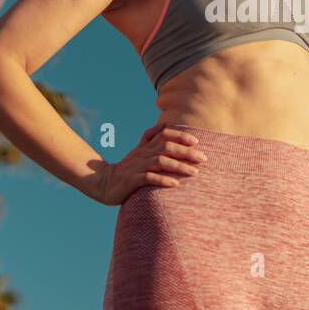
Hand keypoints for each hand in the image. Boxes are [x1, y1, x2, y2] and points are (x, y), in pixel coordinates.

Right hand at [91, 123, 208, 205]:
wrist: (105, 183)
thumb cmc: (127, 168)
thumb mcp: (139, 151)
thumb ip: (151, 138)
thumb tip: (165, 125)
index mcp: (146, 146)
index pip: (164, 134)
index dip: (180, 136)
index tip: (196, 142)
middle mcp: (143, 154)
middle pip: (166, 146)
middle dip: (186, 152)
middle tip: (203, 159)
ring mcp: (137, 166)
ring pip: (160, 162)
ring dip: (179, 166)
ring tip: (194, 172)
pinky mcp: (132, 180)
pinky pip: (149, 178)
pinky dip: (163, 180)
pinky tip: (175, 184)